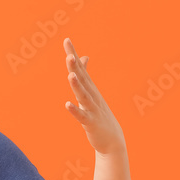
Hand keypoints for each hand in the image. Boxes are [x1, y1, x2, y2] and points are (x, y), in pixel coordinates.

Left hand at [63, 37, 125, 155]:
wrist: (112, 139)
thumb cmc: (99, 114)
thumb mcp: (91, 92)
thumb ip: (84, 74)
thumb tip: (81, 57)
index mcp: (90, 88)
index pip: (80, 68)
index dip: (73, 55)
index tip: (66, 40)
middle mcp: (92, 96)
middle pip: (82, 79)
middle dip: (75, 67)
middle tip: (69, 55)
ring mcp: (92, 109)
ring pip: (83, 96)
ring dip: (77, 86)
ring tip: (71, 75)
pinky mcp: (90, 123)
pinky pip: (82, 116)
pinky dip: (75, 110)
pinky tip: (67, 104)